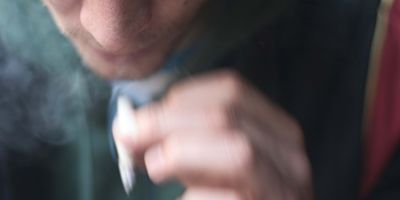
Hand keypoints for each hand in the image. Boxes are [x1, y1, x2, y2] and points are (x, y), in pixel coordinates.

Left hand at [114, 70, 312, 199]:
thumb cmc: (223, 197)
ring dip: (183, 152)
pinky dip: (199, 195)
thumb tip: (128, 127)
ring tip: (153, 165)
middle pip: (229, 114)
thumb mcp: (201, 162)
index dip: (181, 99)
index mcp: (272, 129)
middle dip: (169, 122)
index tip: (143, 117)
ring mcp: (285, 187)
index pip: (231, 90)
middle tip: (127, 136)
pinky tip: (182, 197)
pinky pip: (232, 197)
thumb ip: (175, 141)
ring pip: (240, 152)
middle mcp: (288, 153)